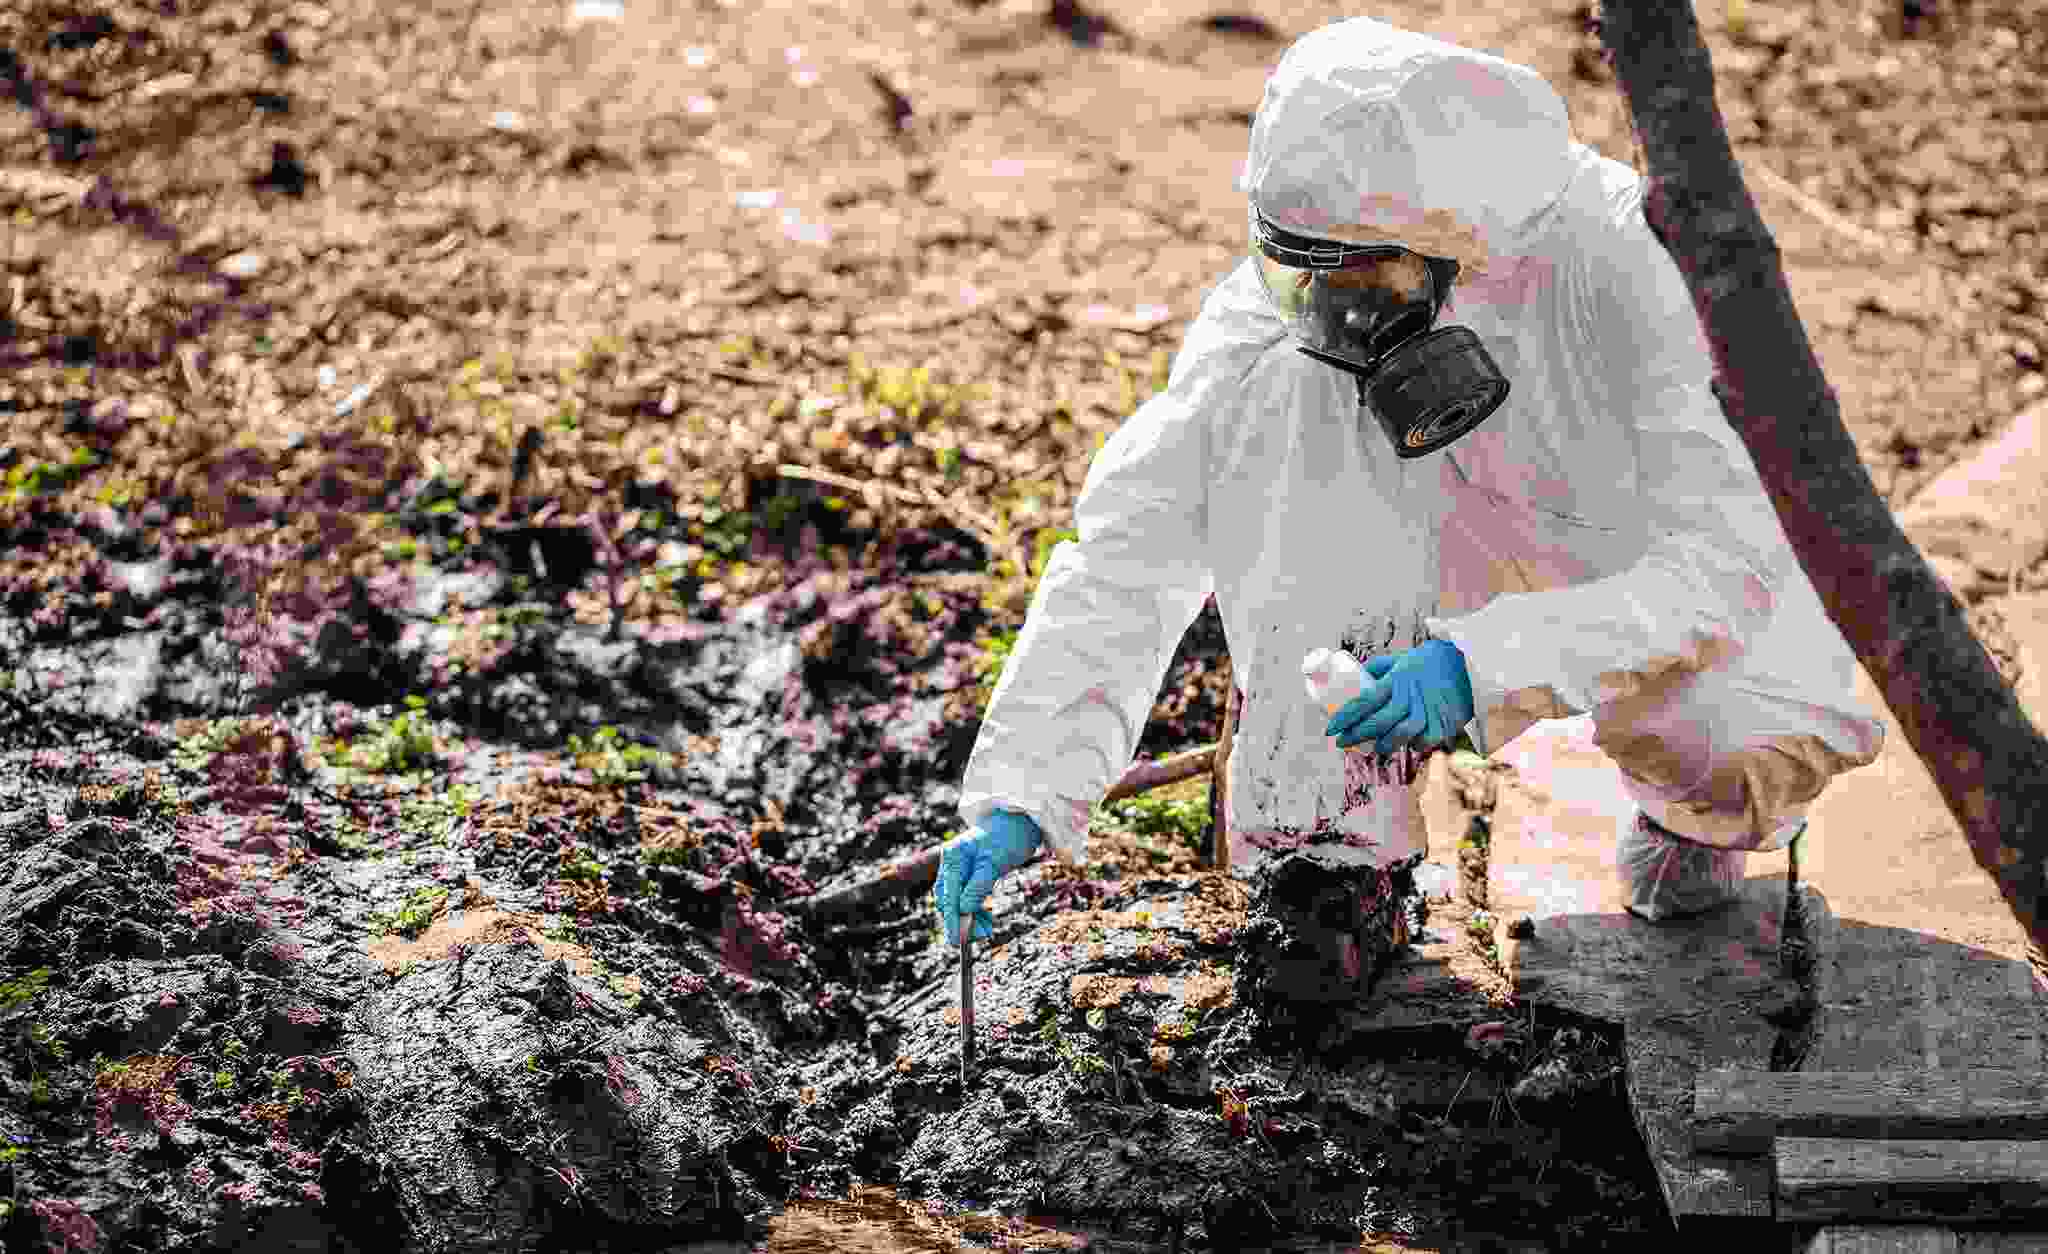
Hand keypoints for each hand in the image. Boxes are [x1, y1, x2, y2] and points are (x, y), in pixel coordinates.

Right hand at [933, 809, 1043, 945]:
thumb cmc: (1007, 838)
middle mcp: (951, 864)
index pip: (946, 895)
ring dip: (968, 918)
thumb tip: (962, 910)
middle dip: (960, 920)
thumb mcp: (994, 863)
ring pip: (955, 903)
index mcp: (953, 857)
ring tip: (986, 928)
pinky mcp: (969, 877)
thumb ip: (977, 886)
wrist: (1018, 821)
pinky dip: (973, 912)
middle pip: (946, 901)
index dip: (952, 919)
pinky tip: (984, 921)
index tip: (958, 941)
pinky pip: (965, 899)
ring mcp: (959, 870)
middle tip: (981, 934)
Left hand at [1324, 639, 1474, 755]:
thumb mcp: (1403, 658)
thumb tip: (1357, 673)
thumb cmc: (1430, 661)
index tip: (1329, 728)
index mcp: (1397, 678)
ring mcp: (1428, 710)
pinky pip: (1425, 739)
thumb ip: (1380, 666)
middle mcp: (1411, 695)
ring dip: (1385, 744)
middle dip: (1356, 734)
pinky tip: (1407, 745)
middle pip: (1379, 720)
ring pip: (1401, 733)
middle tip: (1342, 743)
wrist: (1469, 663)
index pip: (1365, 700)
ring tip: (1373, 748)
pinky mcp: (1445, 722)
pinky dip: (1415, 744)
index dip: (1345, 716)